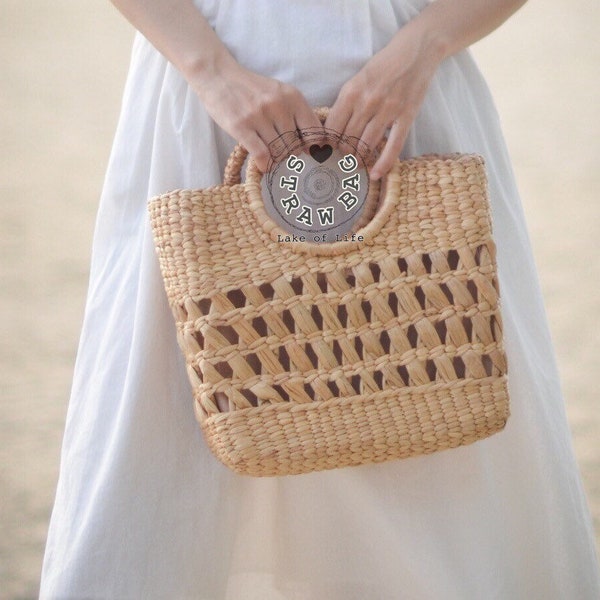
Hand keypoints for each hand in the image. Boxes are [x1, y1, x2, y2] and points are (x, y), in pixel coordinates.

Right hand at [193, 63, 323, 171]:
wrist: (218, 75)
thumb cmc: (251, 89)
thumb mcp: (279, 94)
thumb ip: (296, 114)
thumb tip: (312, 147)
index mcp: (293, 97)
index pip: (314, 131)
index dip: (315, 149)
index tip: (310, 156)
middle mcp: (278, 106)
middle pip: (295, 146)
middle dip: (291, 156)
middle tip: (284, 157)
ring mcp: (259, 116)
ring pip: (279, 152)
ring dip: (276, 160)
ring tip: (272, 158)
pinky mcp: (241, 127)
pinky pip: (262, 155)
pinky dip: (266, 165)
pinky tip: (264, 166)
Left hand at [325, 23, 443, 179]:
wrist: (416, 51)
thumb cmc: (383, 67)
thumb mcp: (357, 79)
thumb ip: (346, 103)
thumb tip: (332, 130)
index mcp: (351, 92)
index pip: (332, 128)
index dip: (329, 143)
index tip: (330, 150)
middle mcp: (367, 102)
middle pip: (348, 140)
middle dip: (344, 153)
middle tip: (345, 159)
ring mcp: (388, 110)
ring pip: (366, 145)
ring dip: (360, 159)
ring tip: (357, 163)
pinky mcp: (406, 116)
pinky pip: (393, 146)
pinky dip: (383, 163)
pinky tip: (375, 174)